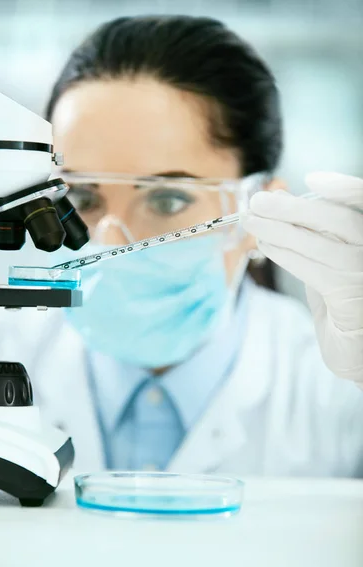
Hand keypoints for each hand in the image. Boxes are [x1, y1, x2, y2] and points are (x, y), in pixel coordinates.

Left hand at [243, 172, 362, 387]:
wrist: (358, 352)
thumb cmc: (345, 304)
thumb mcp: (331, 262)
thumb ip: (313, 233)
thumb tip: (281, 200)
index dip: (343, 187)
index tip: (311, 178)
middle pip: (340, 219)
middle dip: (294, 207)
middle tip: (257, 201)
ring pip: (322, 243)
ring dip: (280, 230)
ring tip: (250, 221)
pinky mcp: (352, 300)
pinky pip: (315, 270)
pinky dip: (286, 255)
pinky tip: (265, 245)